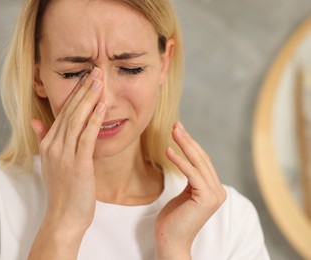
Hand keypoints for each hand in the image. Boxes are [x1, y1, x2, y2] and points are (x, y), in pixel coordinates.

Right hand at [29, 68, 105, 258]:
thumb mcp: (51, 163)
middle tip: (95, 69)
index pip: (62, 112)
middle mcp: (54, 146)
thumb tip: (35, 121)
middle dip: (83, 89)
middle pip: (69, 111)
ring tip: (99, 80)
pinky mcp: (77, 165)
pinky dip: (94, 120)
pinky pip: (86, 137)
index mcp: (49, 144)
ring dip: (89, 98)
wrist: (63, 217)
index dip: (74, 93)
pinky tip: (102, 106)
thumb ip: (43, 139)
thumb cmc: (62, 190)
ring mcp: (64, 155)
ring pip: (77, 120)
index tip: (85, 77)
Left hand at [155, 122, 226, 259]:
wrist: (171, 241)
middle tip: (176, 124)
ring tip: (173, 131)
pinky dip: (180, 161)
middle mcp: (218, 191)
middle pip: (202, 159)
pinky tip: (168, 150)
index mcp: (213, 189)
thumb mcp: (183, 195)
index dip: (191, 145)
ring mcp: (214, 194)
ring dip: (185, 145)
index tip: (179, 130)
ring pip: (199, 163)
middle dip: (188, 140)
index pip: (202, 162)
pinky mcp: (206, 198)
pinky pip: (191, 174)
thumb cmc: (173, 220)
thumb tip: (186, 162)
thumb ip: (190, 181)